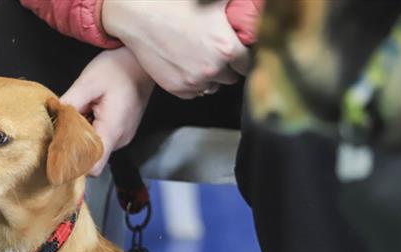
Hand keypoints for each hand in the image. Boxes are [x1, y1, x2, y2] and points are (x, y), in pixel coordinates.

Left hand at [61, 47, 154, 175]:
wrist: (140, 63)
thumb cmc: (119, 68)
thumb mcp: (88, 82)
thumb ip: (70, 103)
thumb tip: (53, 118)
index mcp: (112, 130)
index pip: (93, 167)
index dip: (75, 164)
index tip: (60, 152)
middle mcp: (120, 139)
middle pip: (92, 158)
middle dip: (76, 144)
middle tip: (68, 122)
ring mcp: (124, 136)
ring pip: (97, 148)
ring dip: (84, 135)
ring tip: (84, 111)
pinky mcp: (123, 131)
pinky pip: (103, 138)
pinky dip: (93, 129)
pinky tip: (92, 111)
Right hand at [102, 0, 250, 98]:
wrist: (138, 15)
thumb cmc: (173, 3)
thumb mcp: (213, 1)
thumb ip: (236, 5)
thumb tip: (261, 5)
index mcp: (227, 47)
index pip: (249, 63)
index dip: (244, 55)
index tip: (239, 50)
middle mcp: (213, 68)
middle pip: (233, 77)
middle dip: (228, 65)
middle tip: (215, 49)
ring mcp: (194, 81)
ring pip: (214, 86)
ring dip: (212, 76)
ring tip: (199, 56)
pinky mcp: (177, 88)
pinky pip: (195, 92)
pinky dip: (194, 82)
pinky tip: (186, 64)